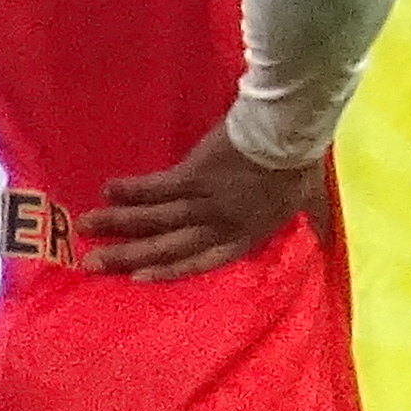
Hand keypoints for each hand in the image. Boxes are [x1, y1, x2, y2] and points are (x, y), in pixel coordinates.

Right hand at [85, 120, 332, 277]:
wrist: (288, 132)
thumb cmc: (300, 165)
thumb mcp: (310, 202)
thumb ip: (310, 222)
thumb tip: (325, 237)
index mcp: (247, 234)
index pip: (202, 261)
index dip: (169, 271)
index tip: (138, 278)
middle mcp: (219, 225)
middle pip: (168, 246)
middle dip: (127, 257)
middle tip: (91, 265)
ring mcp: (204, 202)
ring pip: (155, 219)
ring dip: (118, 224)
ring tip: (84, 226)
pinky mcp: (192, 175)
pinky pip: (156, 187)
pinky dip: (132, 191)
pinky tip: (108, 191)